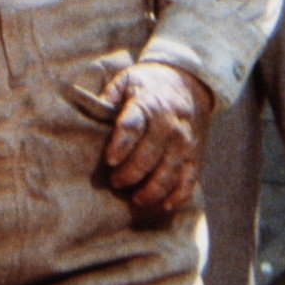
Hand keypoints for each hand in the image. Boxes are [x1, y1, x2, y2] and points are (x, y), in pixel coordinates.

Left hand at [100, 62, 212, 213]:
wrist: (189, 82)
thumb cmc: (148, 84)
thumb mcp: (126, 80)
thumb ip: (107, 96)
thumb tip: (88, 110)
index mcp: (147, 104)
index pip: (132, 126)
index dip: (120, 145)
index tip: (108, 160)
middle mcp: (169, 124)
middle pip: (148, 156)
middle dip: (129, 173)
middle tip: (115, 182)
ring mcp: (184, 142)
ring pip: (168, 172)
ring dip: (150, 190)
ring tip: (134, 199)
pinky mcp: (195, 155)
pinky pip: (189, 180)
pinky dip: (178, 196)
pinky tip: (163, 205)